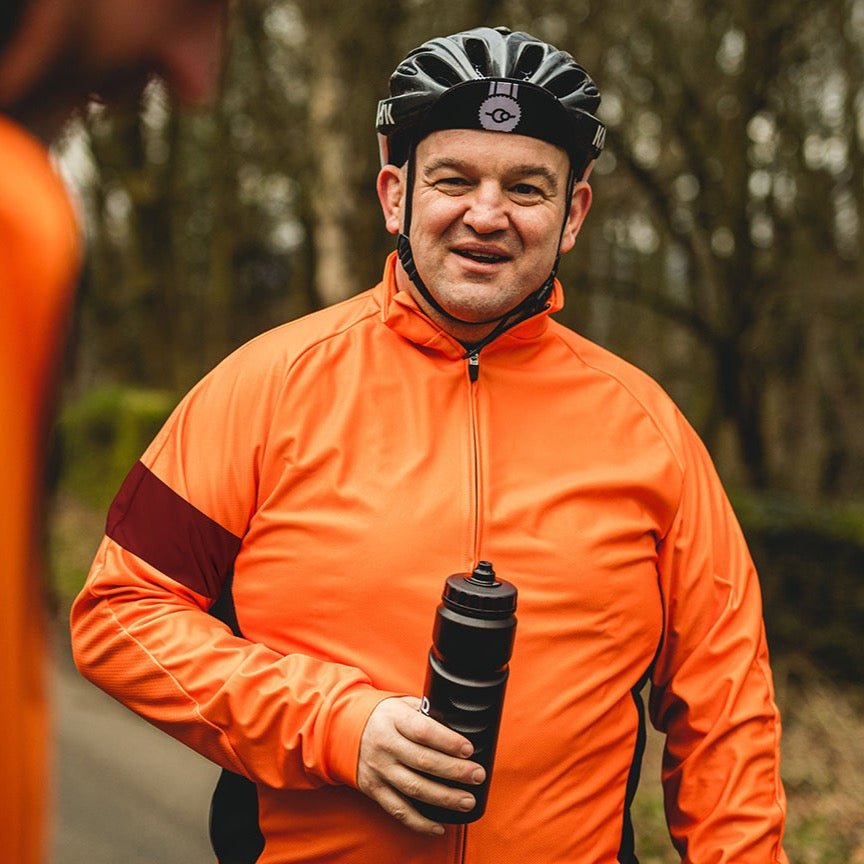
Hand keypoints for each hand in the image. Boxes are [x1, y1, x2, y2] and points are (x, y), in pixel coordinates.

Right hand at [357, 696, 485, 834]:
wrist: (347, 729)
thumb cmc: (386, 717)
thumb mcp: (403, 705)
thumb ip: (426, 714)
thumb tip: (459, 723)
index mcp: (394, 719)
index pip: (424, 731)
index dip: (448, 741)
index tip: (468, 749)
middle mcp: (385, 744)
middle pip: (423, 761)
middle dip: (454, 771)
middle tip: (477, 775)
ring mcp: (379, 768)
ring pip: (413, 788)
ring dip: (443, 797)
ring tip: (467, 801)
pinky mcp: (374, 789)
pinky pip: (398, 810)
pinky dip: (419, 822)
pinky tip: (439, 826)